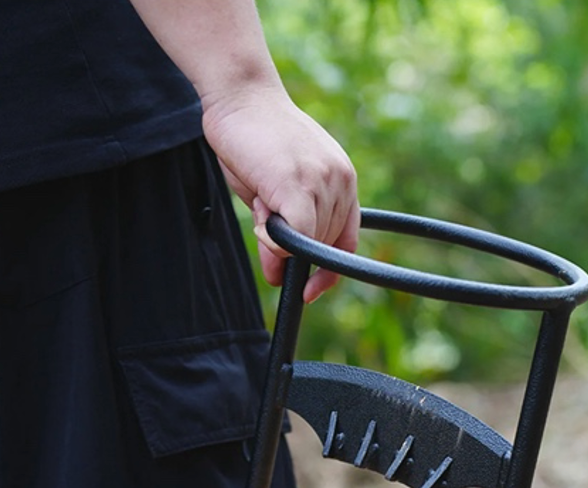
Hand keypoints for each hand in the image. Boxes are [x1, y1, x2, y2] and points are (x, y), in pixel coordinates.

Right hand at [201, 85, 358, 302]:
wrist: (241, 95)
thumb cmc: (254, 141)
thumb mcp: (272, 191)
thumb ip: (283, 229)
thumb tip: (278, 275)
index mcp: (343, 181)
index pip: (346, 241)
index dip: (329, 273)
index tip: (310, 291)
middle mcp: (341, 182)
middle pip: (320, 246)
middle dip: (290, 253)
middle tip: (260, 223)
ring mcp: (323, 183)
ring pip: (305, 243)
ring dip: (275, 237)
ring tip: (258, 197)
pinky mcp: (300, 186)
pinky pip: (296, 238)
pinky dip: (275, 241)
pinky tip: (260, 217)